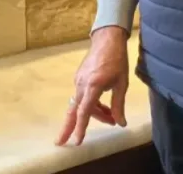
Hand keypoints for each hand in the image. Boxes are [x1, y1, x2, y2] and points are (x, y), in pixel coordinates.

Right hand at [56, 26, 129, 145]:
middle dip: (67, 128)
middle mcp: (81, 85)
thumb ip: (118, 105)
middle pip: (73, 111)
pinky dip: (91, 105)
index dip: (80, 128)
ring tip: (110, 118)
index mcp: (92, 86)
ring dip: (93, 114)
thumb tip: (120, 123)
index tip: (76, 141)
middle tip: (61, 143)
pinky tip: (103, 105)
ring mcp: (79, 80)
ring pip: (81, 104)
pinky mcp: (80, 78)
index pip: (84, 112)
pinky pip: (82, 96)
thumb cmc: (117, 60)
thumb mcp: (122, 83)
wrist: (107, 39)